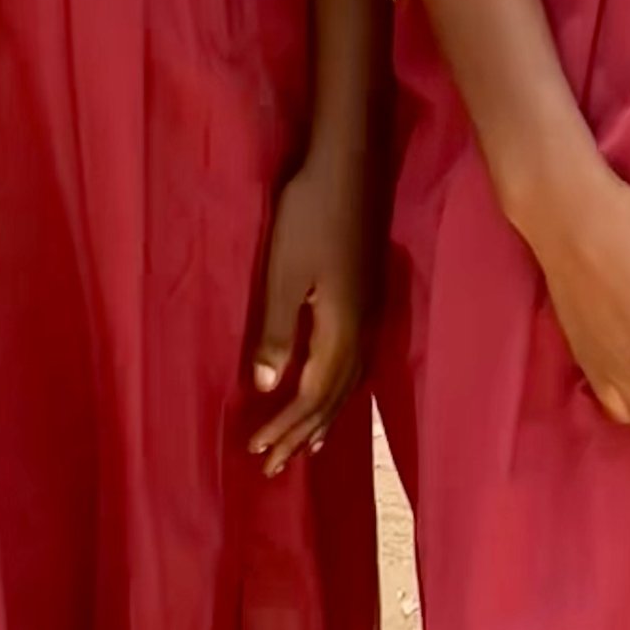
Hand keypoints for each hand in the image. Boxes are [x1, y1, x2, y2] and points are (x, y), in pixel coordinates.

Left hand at [249, 154, 366, 473]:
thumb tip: (268, 388)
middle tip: (276, 467)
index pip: (312, 395)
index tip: (257, 450)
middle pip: (335, 397)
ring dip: (325, 417)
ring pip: (350, 382)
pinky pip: (357, 362)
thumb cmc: (309, 212)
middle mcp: (364, 329)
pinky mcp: (370, 296)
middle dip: (304, 434)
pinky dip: (340, 389)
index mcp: (342, 328)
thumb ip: (277, 331)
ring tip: (308, 446)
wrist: (350, 162)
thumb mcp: (283, 273)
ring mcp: (372, 312)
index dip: (285, 427)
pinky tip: (332, 387)